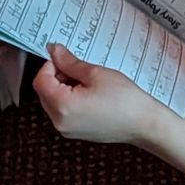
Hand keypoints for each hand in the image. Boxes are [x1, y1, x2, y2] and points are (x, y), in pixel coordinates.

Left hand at [34, 41, 167, 145]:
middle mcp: (60, 122)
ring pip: (52, 101)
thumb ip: (70, 62)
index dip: (50, 65)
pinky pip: (62, 111)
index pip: (40, 80)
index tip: (64, 57)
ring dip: (63, 87)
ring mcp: (66, 129)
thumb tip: (55, 52)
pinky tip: (89, 93)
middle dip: (57, 76)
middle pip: (44, 91)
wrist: (143, 123)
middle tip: (79, 68)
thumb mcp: (96, 73)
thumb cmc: (125, 100)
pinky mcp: (73, 132)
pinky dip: (69, 98)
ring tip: (87, 81)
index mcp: (63, 107)